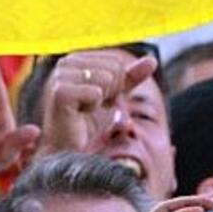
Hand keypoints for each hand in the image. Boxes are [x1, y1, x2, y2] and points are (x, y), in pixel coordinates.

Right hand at [39, 50, 157, 154]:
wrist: (69, 153)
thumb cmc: (88, 125)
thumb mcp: (114, 96)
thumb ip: (130, 77)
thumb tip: (152, 60)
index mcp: (77, 58)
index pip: (116, 61)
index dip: (116, 85)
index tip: (100, 100)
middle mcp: (66, 62)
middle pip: (114, 67)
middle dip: (111, 91)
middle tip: (92, 107)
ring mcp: (60, 75)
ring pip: (107, 78)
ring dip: (102, 100)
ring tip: (84, 110)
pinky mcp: (60, 92)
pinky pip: (96, 92)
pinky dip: (93, 107)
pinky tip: (79, 115)